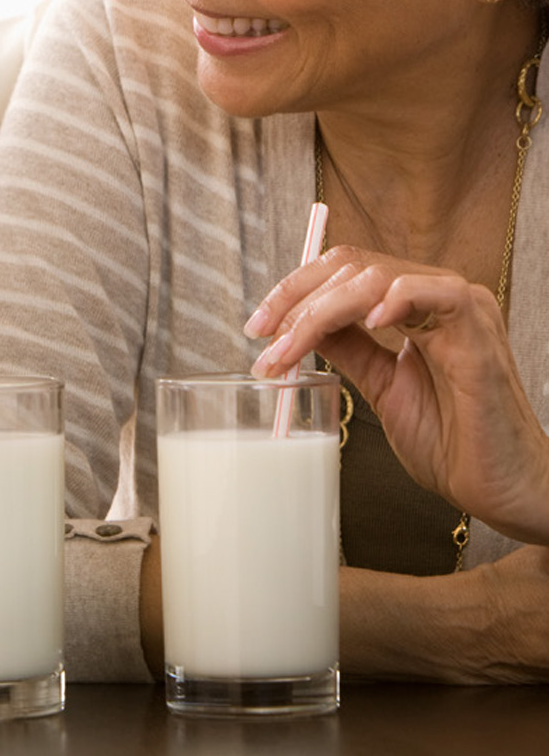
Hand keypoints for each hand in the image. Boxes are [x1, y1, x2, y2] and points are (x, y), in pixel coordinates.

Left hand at [246, 245, 548, 545]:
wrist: (499, 489)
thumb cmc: (452, 442)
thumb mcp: (379, 385)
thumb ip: (347, 347)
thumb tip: (296, 326)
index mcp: (412, 305)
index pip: (343, 270)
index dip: (293, 291)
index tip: (257, 326)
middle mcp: (434, 297)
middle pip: (351, 266)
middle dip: (295, 300)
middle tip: (264, 338)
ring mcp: (460, 309)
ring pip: (376, 277)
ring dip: (320, 311)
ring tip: (292, 349)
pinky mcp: (479, 333)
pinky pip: (434, 293)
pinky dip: (394, 299)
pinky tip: (366, 322)